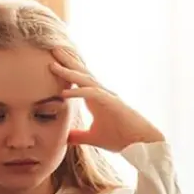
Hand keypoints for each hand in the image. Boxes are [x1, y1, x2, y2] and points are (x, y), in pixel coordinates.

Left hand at [50, 48, 164, 151]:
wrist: (141, 144)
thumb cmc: (121, 138)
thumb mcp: (93, 137)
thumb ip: (79, 135)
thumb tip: (64, 138)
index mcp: (96, 98)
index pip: (79, 80)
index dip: (66, 70)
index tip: (51, 61)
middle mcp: (101, 93)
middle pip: (81, 73)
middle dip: (67, 61)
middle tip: (53, 49)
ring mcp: (107, 96)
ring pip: (85, 79)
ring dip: (69, 72)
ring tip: (53, 65)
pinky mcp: (112, 104)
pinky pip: (92, 94)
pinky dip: (78, 92)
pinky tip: (64, 93)